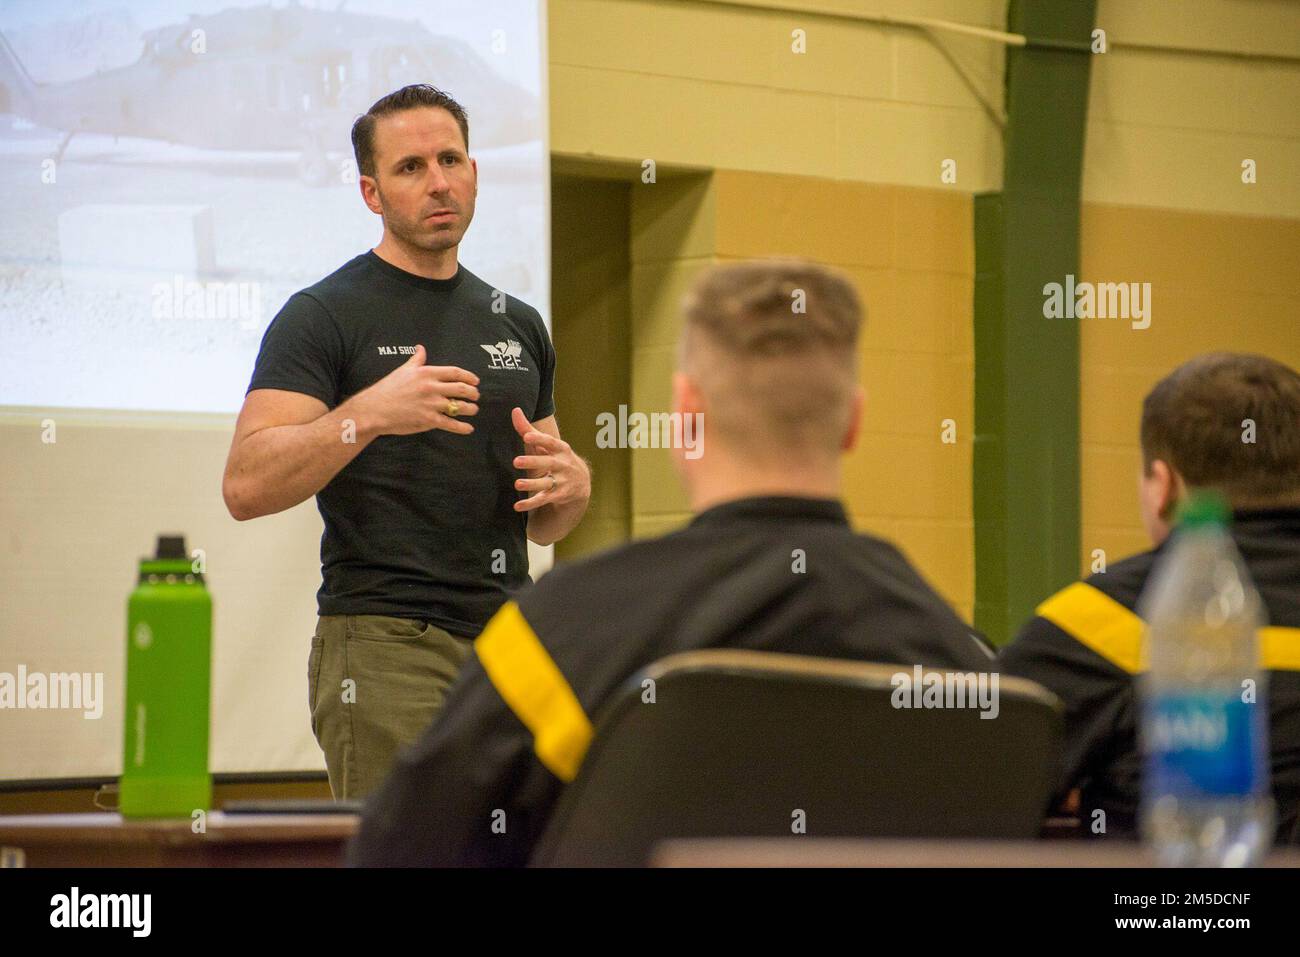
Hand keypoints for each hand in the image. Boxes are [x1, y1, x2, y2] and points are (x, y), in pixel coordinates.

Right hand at [356, 344, 479, 435]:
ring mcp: (431, 404)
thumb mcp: (403, 370)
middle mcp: (432, 387)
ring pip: (459, 406)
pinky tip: (469, 428)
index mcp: (427, 373)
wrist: (374, 409)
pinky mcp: (428, 420)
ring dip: (470, 409)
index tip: (475, 381)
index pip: (455, 372)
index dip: (469, 376)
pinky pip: (450, 424)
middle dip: (473, 393)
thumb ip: (416, 360)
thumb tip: (421, 348)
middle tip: (476, 396)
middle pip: (461, 389)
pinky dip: (462, 427)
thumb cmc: (387, 389)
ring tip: (474, 410)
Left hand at [511, 407, 589, 511]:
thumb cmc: (558, 458)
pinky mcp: (557, 496)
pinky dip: (530, 504)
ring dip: (532, 484)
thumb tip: (514, 410)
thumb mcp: (548, 444)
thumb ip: (529, 429)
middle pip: (548, 463)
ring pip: (546, 483)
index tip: (527, 435)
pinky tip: (517, 506)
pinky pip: (542, 500)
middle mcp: (562, 465)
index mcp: (560, 449)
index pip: (550, 442)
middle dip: (533, 462)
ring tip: (517, 484)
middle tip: (516, 461)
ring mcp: (561, 481)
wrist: (581, 482)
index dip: (539, 439)